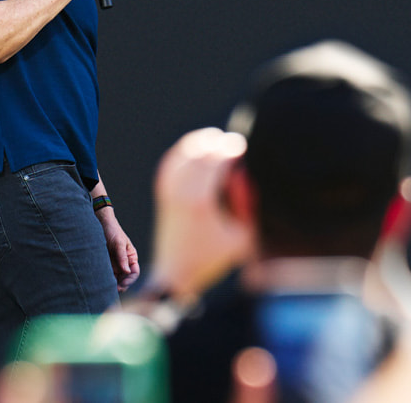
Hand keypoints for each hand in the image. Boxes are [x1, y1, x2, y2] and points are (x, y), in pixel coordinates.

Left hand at [97, 209, 140, 290]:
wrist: (99, 224)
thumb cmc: (112, 231)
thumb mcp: (119, 242)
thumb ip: (122, 256)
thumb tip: (127, 271)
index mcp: (131, 257)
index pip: (134, 272)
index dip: (129, 280)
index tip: (122, 285)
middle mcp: (124, 262)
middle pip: (125, 278)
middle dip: (121, 285)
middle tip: (113, 290)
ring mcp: (115, 264)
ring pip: (117, 279)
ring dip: (113, 284)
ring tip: (107, 289)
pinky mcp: (106, 265)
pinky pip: (108, 275)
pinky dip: (106, 280)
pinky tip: (102, 283)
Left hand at [149, 128, 253, 303]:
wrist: (176, 273)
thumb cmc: (212, 257)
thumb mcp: (242, 237)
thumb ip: (247, 206)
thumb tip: (244, 174)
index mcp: (200, 202)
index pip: (215, 162)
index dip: (230, 150)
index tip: (242, 146)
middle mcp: (181, 193)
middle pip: (200, 155)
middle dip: (217, 145)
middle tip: (234, 142)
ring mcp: (169, 193)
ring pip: (182, 157)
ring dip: (199, 144)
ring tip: (215, 138)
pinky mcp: (163, 196)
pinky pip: (170, 165)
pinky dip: (181, 153)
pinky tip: (193, 147)